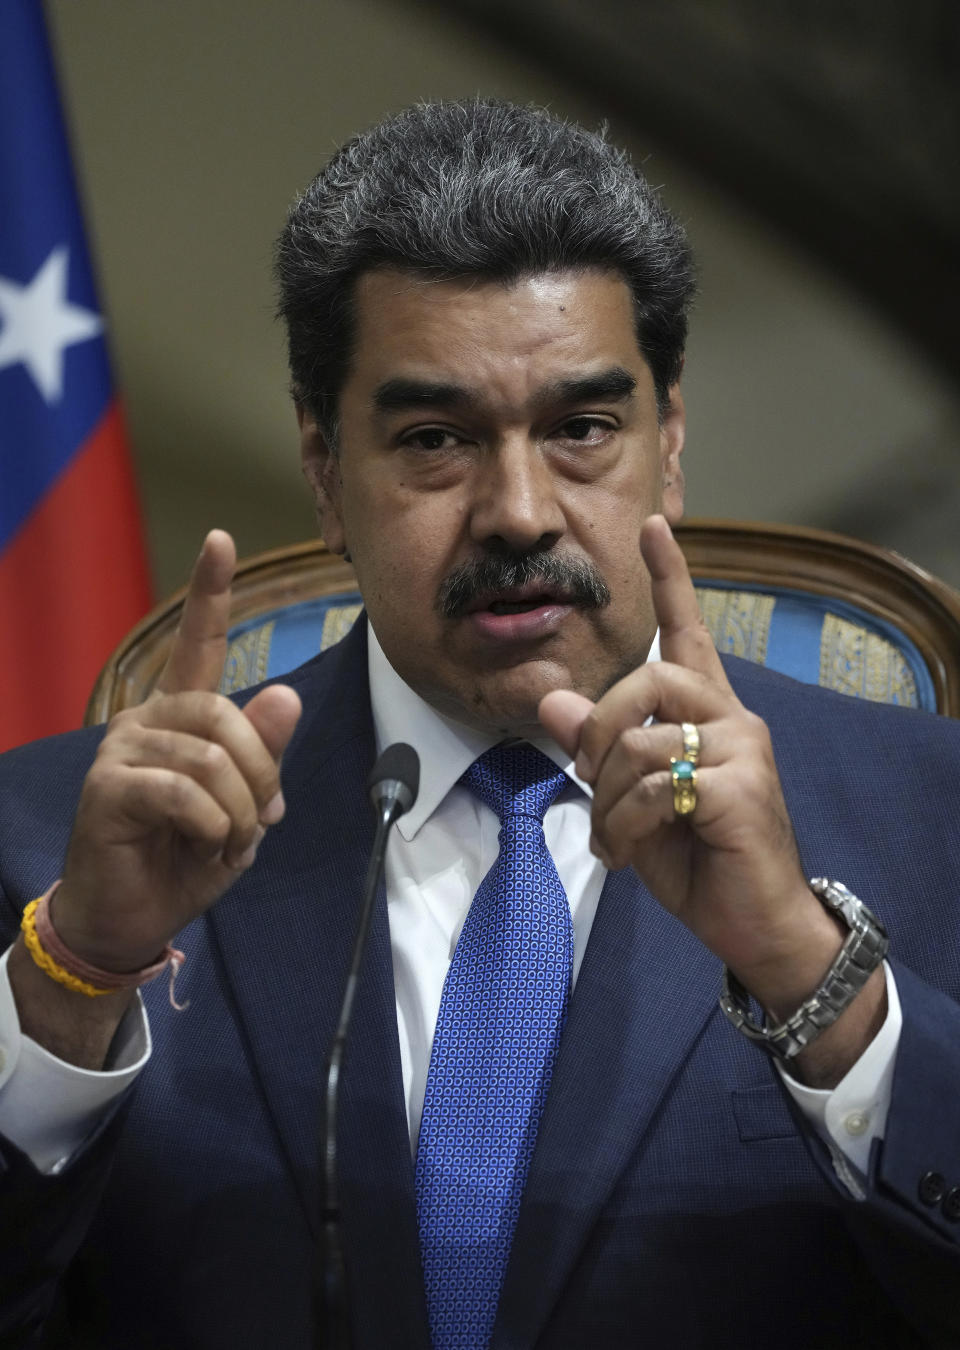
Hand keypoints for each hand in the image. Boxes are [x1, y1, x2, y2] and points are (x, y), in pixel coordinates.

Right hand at [54, 531, 301, 972]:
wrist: (132, 916)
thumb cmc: (187, 855)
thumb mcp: (246, 806)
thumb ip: (264, 754)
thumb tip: (286, 692)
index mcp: (184, 717)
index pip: (199, 644)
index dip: (210, 592)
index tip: (220, 539)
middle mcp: (149, 718)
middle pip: (226, 713)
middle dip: (260, 771)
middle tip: (260, 818)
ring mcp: (123, 749)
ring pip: (211, 757)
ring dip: (239, 808)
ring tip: (228, 838)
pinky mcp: (107, 786)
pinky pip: (184, 792)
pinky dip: (212, 824)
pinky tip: (203, 843)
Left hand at [539, 515, 846, 1017]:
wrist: (754, 923)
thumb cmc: (698, 857)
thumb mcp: (631, 801)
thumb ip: (597, 750)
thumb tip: (552, 702)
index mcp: (708, 713)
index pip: (687, 633)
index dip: (672, 580)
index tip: (654, 527)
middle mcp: (732, 718)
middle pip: (646, 678)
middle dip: (600, 732)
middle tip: (590, 782)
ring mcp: (743, 749)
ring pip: (641, 737)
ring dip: (607, 796)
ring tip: (615, 835)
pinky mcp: (742, 787)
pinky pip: (654, 784)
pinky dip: (627, 824)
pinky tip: (633, 853)